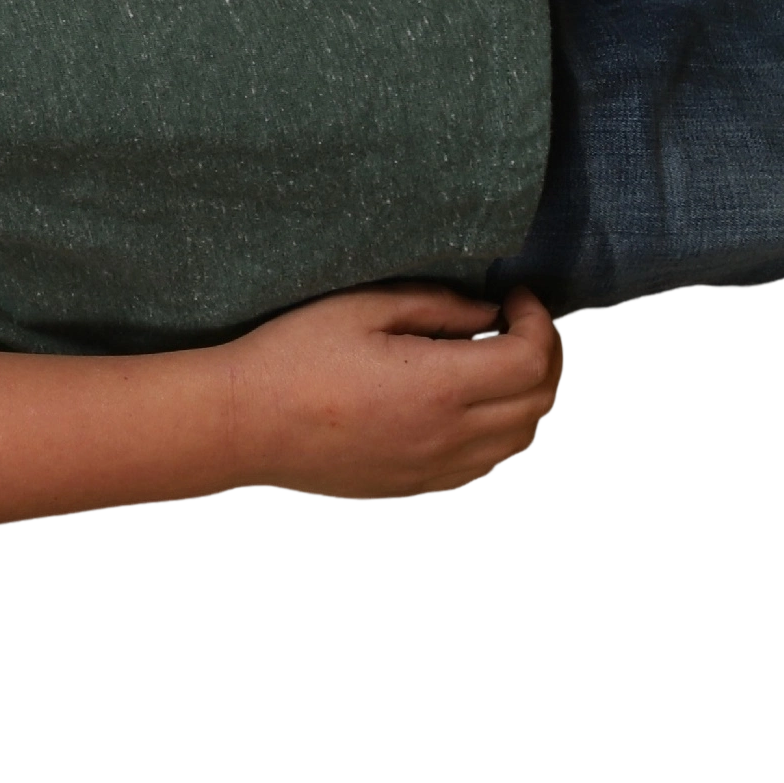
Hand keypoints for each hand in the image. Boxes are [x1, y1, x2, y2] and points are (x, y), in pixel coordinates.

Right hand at [220, 282, 562, 499]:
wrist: (242, 425)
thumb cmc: (290, 360)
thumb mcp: (361, 308)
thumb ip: (435, 306)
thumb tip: (487, 313)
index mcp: (438, 387)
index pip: (531, 358)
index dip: (538, 319)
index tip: (515, 297)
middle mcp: (446, 436)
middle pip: (537, 400)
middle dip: (541, 354)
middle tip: (515, 322)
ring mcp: (433, 468)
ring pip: (519, 438)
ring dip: (525, 396)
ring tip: (497, 361)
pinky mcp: (415, 486)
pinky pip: (485, 464)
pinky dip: (499, 432)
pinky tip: (471, 404)